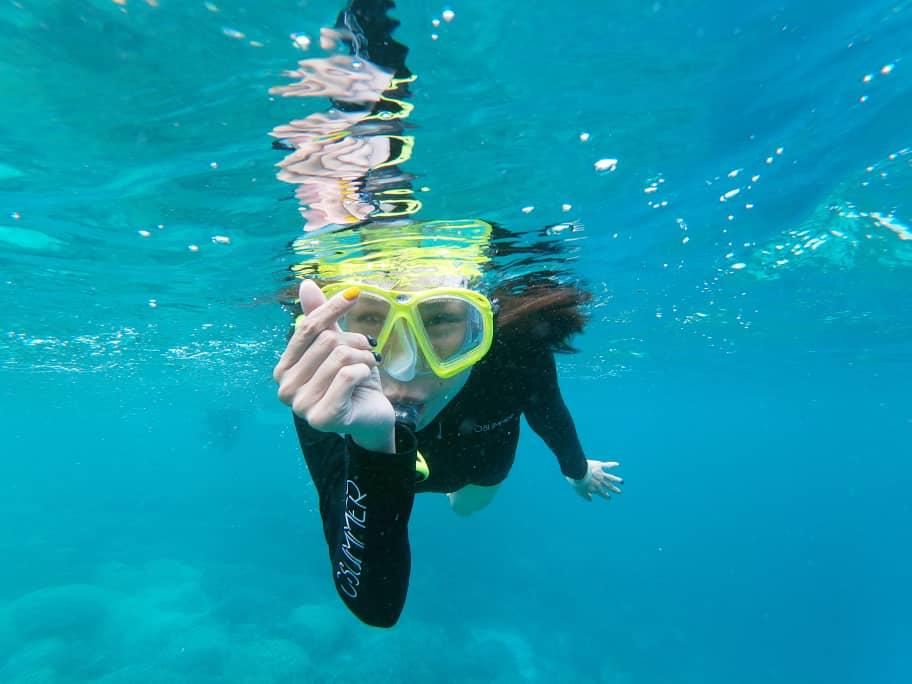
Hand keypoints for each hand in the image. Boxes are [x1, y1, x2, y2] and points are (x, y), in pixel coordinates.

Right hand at [273, 280, 395, 452]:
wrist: (372, 416)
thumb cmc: (353, 381)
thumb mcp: (338, 345)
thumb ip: (320, 319)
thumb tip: (305, 284)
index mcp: (284, 369)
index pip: (307, 328)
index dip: (332, 308)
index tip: (354, 293)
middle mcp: (286, 388)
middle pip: (327, 341)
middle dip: (356, 342)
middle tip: (366, 354)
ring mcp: (301, 406)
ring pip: (340, 357)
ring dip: (363, 358)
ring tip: (367, 367)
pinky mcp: (322, 417)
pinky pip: (347, 375)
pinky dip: (364, 372)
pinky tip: (364, 382)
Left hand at [569, 460, 622, 501]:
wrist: (578, 472)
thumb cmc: (578, 483)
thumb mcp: (581, 492)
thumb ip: (586, 496)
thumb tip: (591, 500)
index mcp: (596, 488)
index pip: (602, 493)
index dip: (605, 496)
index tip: (609, 497)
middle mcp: (600, 482)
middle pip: (609, 486)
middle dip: (614, 489)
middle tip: (620, 492)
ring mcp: (601, 474)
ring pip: (610, 477)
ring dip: (616, 479)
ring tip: (622, 481)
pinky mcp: (599, 466)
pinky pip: (608, 465)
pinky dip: (613, 464)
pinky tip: (617, 464)